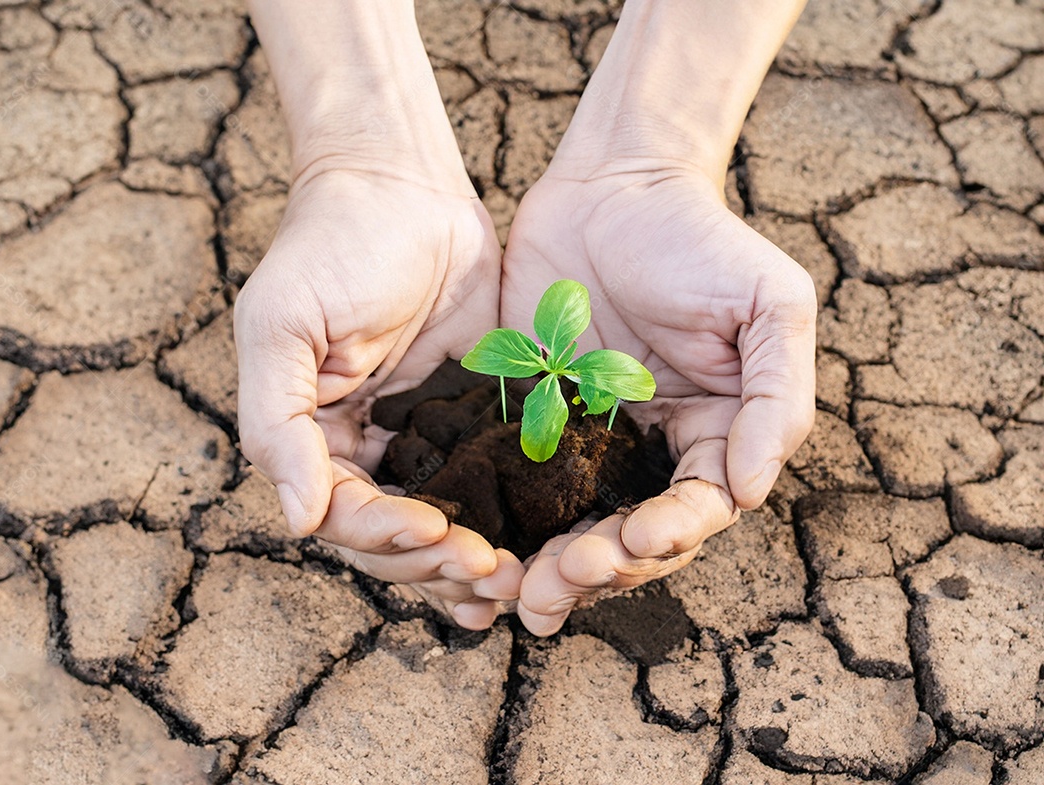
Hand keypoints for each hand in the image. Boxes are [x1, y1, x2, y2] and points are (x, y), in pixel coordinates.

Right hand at [234, 161, 522, 629]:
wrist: (401, 186)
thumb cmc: (328, 247)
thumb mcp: (281, 327)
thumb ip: (278, 424)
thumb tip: (298, 520)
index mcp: (312, 438)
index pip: (342, 515)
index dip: (385, 536)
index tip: (436, 532)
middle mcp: (364, 449)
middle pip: (394, 537)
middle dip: (436, 562)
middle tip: (491, 574)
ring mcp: (420, 438)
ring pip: (441, 524)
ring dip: (471, 560)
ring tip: (516, 582)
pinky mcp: (470, 419)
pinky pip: (484, 484)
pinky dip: (503, 524)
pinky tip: (529, 555)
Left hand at [501, 165, 815, 634]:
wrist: (612, 185)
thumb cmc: (700, 240)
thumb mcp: (769, 306)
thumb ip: (775, 399)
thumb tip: (750, 493)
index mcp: (712, 434)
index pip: (696, 510)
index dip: (670, 534)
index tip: (636, 536)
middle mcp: (649, 450)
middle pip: (630, 535)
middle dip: (601, 567)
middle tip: (561, 581)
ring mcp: (585, 440)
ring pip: (571, 525)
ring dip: (550, 567)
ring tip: (518, 594)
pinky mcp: (528, 421)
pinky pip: (516, 485)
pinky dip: (502, 526)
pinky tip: (480, 555)